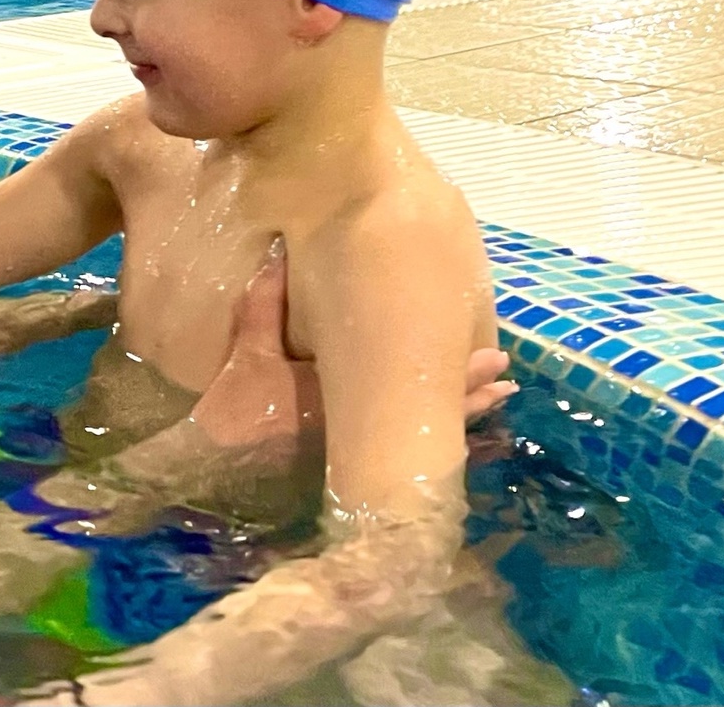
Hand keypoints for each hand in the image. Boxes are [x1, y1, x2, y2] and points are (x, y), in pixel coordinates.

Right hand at [192, 247, 515, 453]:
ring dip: (459, 415)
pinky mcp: (351, 463)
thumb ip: (266, 305)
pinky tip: (450, 426)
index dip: (457, 372)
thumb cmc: (235, 409)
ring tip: (498, 399)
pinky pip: (402, 449)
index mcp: (346, 398)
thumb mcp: (247, 351)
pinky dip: (431, 434)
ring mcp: (359, 452)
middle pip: (428, 411)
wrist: (217, 471)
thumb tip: (281, 253)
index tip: (493, 358)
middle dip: (468, 394)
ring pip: (422, 434)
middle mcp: (363, 428)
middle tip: (506, 378)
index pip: (412, 383)